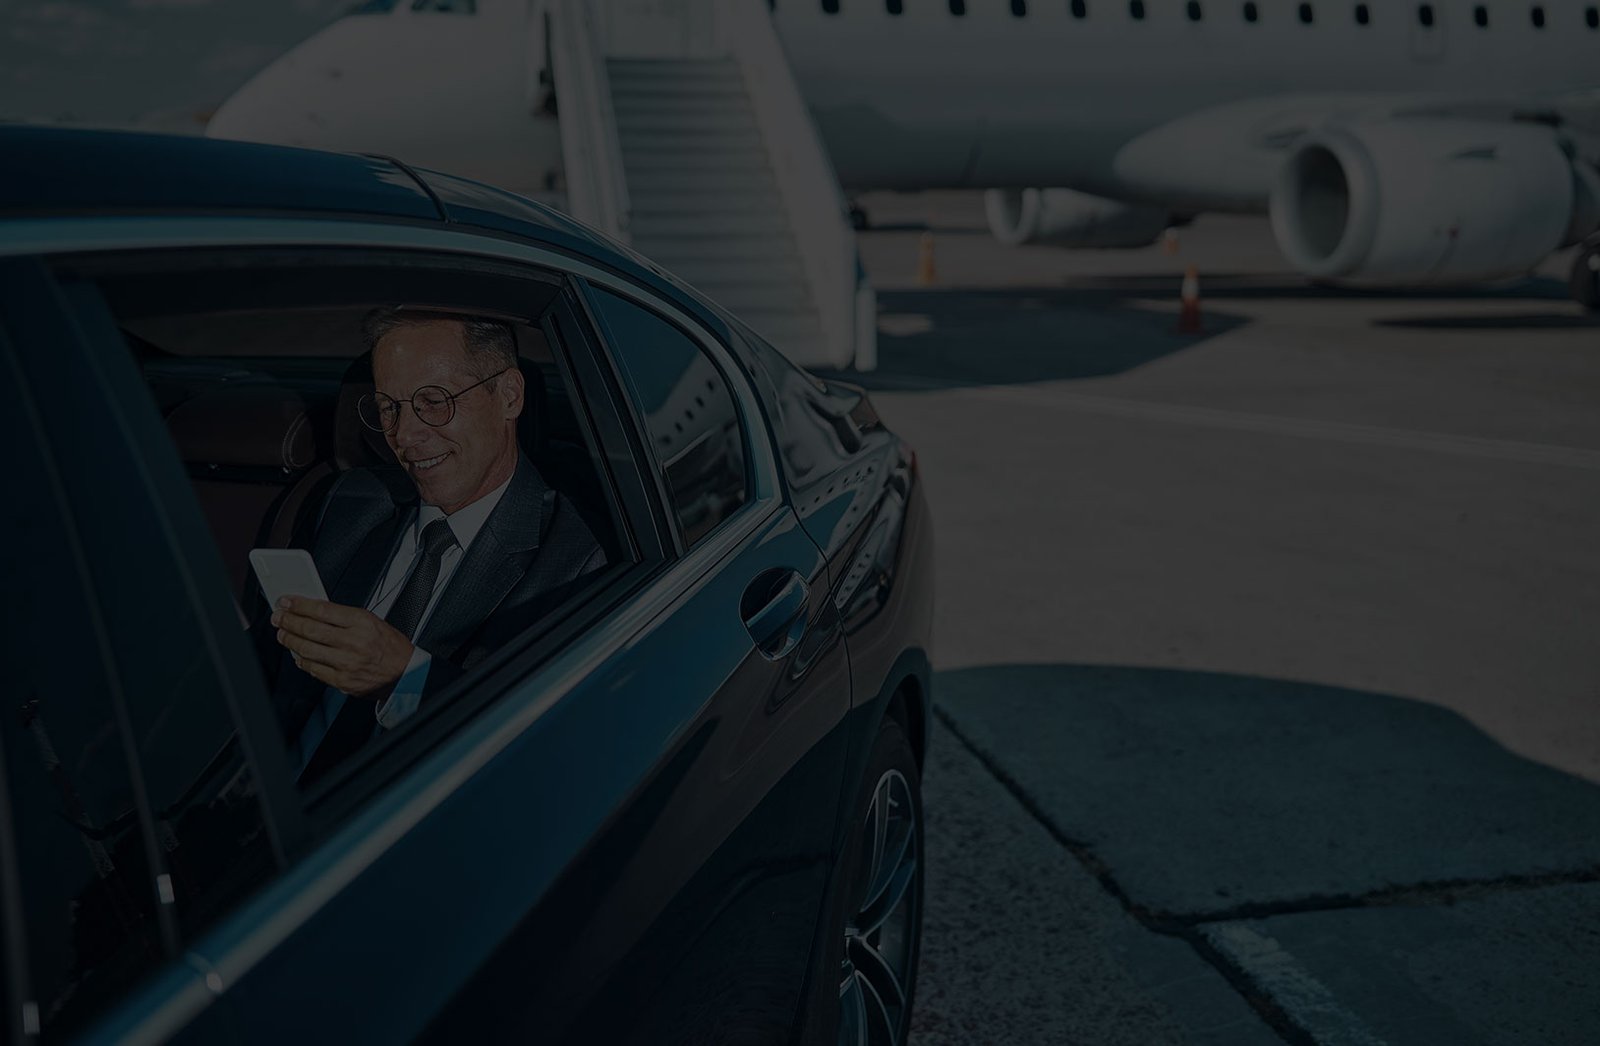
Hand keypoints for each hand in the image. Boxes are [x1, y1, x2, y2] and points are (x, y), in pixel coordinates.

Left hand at [271, 597, 413, 696]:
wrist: (407, 674)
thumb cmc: (391, 647)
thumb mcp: (373, 621)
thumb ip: (344, 616)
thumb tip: (315, 611)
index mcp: (363, 623)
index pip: (323, 610)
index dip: (300, 605)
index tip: (287, 602)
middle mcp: (354, 642)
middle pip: (311, 629)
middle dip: (289, 622)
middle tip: (279, 617)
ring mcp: (347, 663)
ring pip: (308, 650)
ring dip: (290, 641)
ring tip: (283, 635)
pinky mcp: (343, 681)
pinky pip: (314, 670)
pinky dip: (302, 661)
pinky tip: (298, 655)